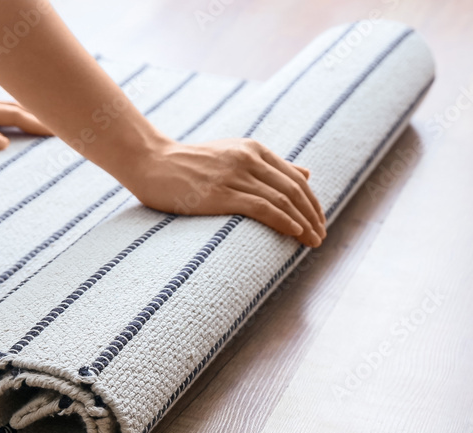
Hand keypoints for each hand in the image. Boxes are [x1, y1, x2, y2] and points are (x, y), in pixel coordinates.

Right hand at [123, 137, 326, 246]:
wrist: (152, 163)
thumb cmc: (190, 165)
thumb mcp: (234, 155)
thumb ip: (270, 165)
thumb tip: (306, 174)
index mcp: (254, 149)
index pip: (295, 178)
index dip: (312, 203)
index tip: (319, 222)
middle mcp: (248, 159)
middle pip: (294, 190)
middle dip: (312, 216)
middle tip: (321, 237)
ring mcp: (234, 175)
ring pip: (282, 200)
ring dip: (303, 224)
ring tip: (313, 242)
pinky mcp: (220, 193)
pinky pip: (262, 208)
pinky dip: (283, 221)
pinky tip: (294, 234)